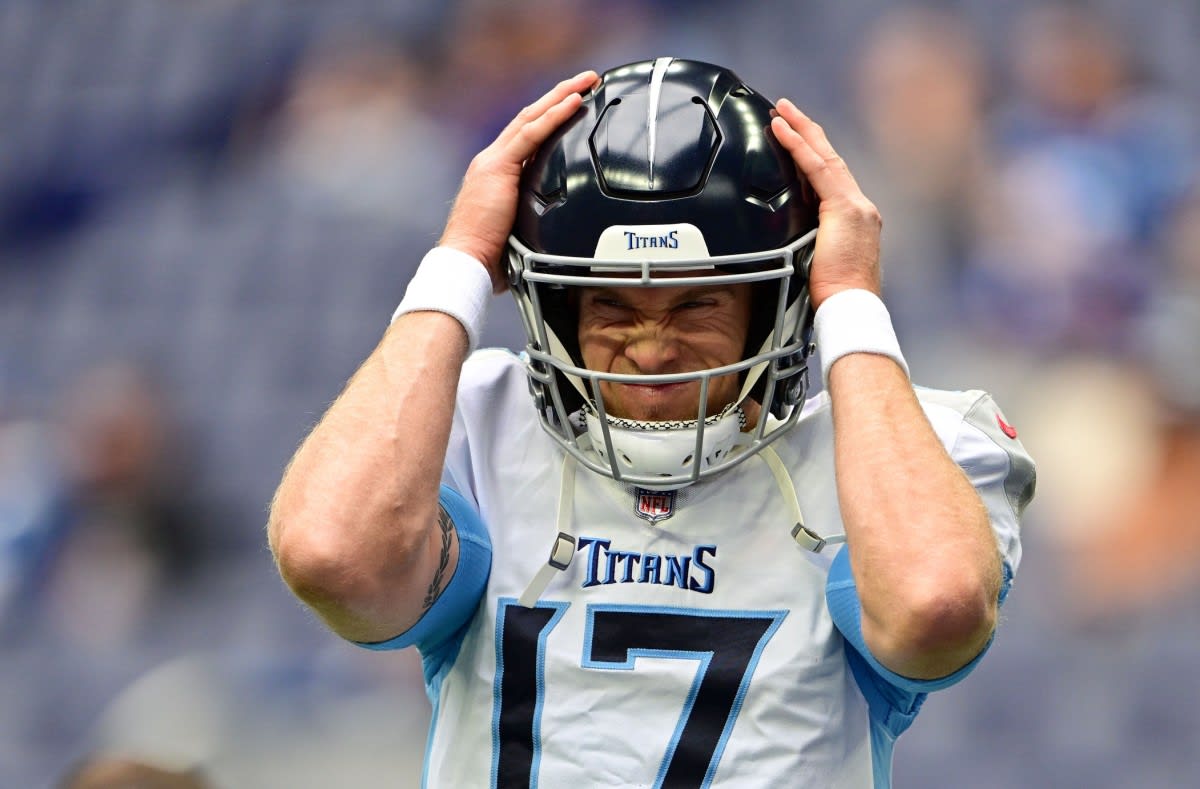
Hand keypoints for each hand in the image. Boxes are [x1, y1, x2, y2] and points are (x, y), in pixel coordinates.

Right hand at [439, 70, 599, 292]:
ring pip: (530, 118)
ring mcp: (493, 162)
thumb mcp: (520, 233)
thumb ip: (536, 222)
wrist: (466, 263)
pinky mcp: (497, 168)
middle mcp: (492, 162)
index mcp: (496, 175)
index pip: (525, 136)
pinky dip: (554, 116)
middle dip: (558, 96)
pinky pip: (531, 134)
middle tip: (586, 80)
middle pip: (528, 118)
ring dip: (561, 96)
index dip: (549, 116)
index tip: (573, 104)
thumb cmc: (489, 259)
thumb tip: (559, 235)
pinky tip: (573, 102)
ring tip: (586, 81)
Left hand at [770, 99, 881, 308]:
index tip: (796, 138)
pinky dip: (798, 147)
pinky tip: (782, 130)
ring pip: (825, 157)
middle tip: (787, 111)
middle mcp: (860, 208)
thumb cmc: (833, 298)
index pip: (831, 179)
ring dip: (802, 131)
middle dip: (809, 133)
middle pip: (831, 160)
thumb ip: (806, 244)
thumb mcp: (816, 264)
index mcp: (854, 221)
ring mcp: (855, 206)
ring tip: (782, 111)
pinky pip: (817, 169)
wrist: (850, 308)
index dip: (813, 155)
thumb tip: (782, 242)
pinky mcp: (845, 209)